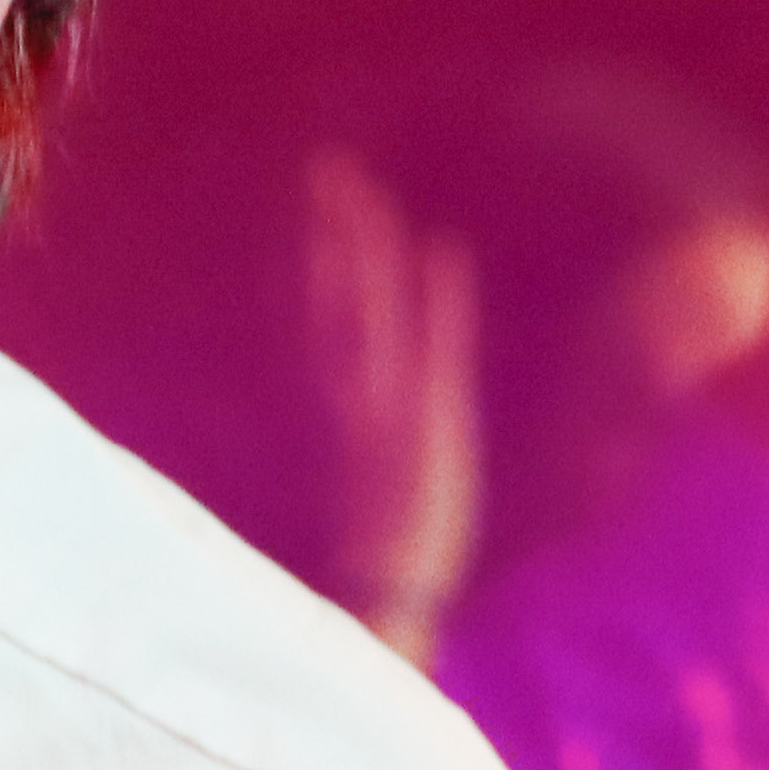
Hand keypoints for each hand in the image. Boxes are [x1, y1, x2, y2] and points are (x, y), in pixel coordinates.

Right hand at [294, 145, 482, 661]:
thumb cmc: (390, 552)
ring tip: (362, 190)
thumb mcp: (381, 483)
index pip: (331, 318)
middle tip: (329, 168)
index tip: (324, 211)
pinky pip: (433, 348)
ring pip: (371, 309)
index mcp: (349, 407)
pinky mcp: (426, 424)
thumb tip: (373, 423)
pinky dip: (439, 302)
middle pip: (341, 297)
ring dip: (368, 247)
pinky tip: (443, 250)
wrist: (388, 601)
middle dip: (337, 233)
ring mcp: (388, 405)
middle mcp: (360, 397)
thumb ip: (372, 440)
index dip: (327, 263)